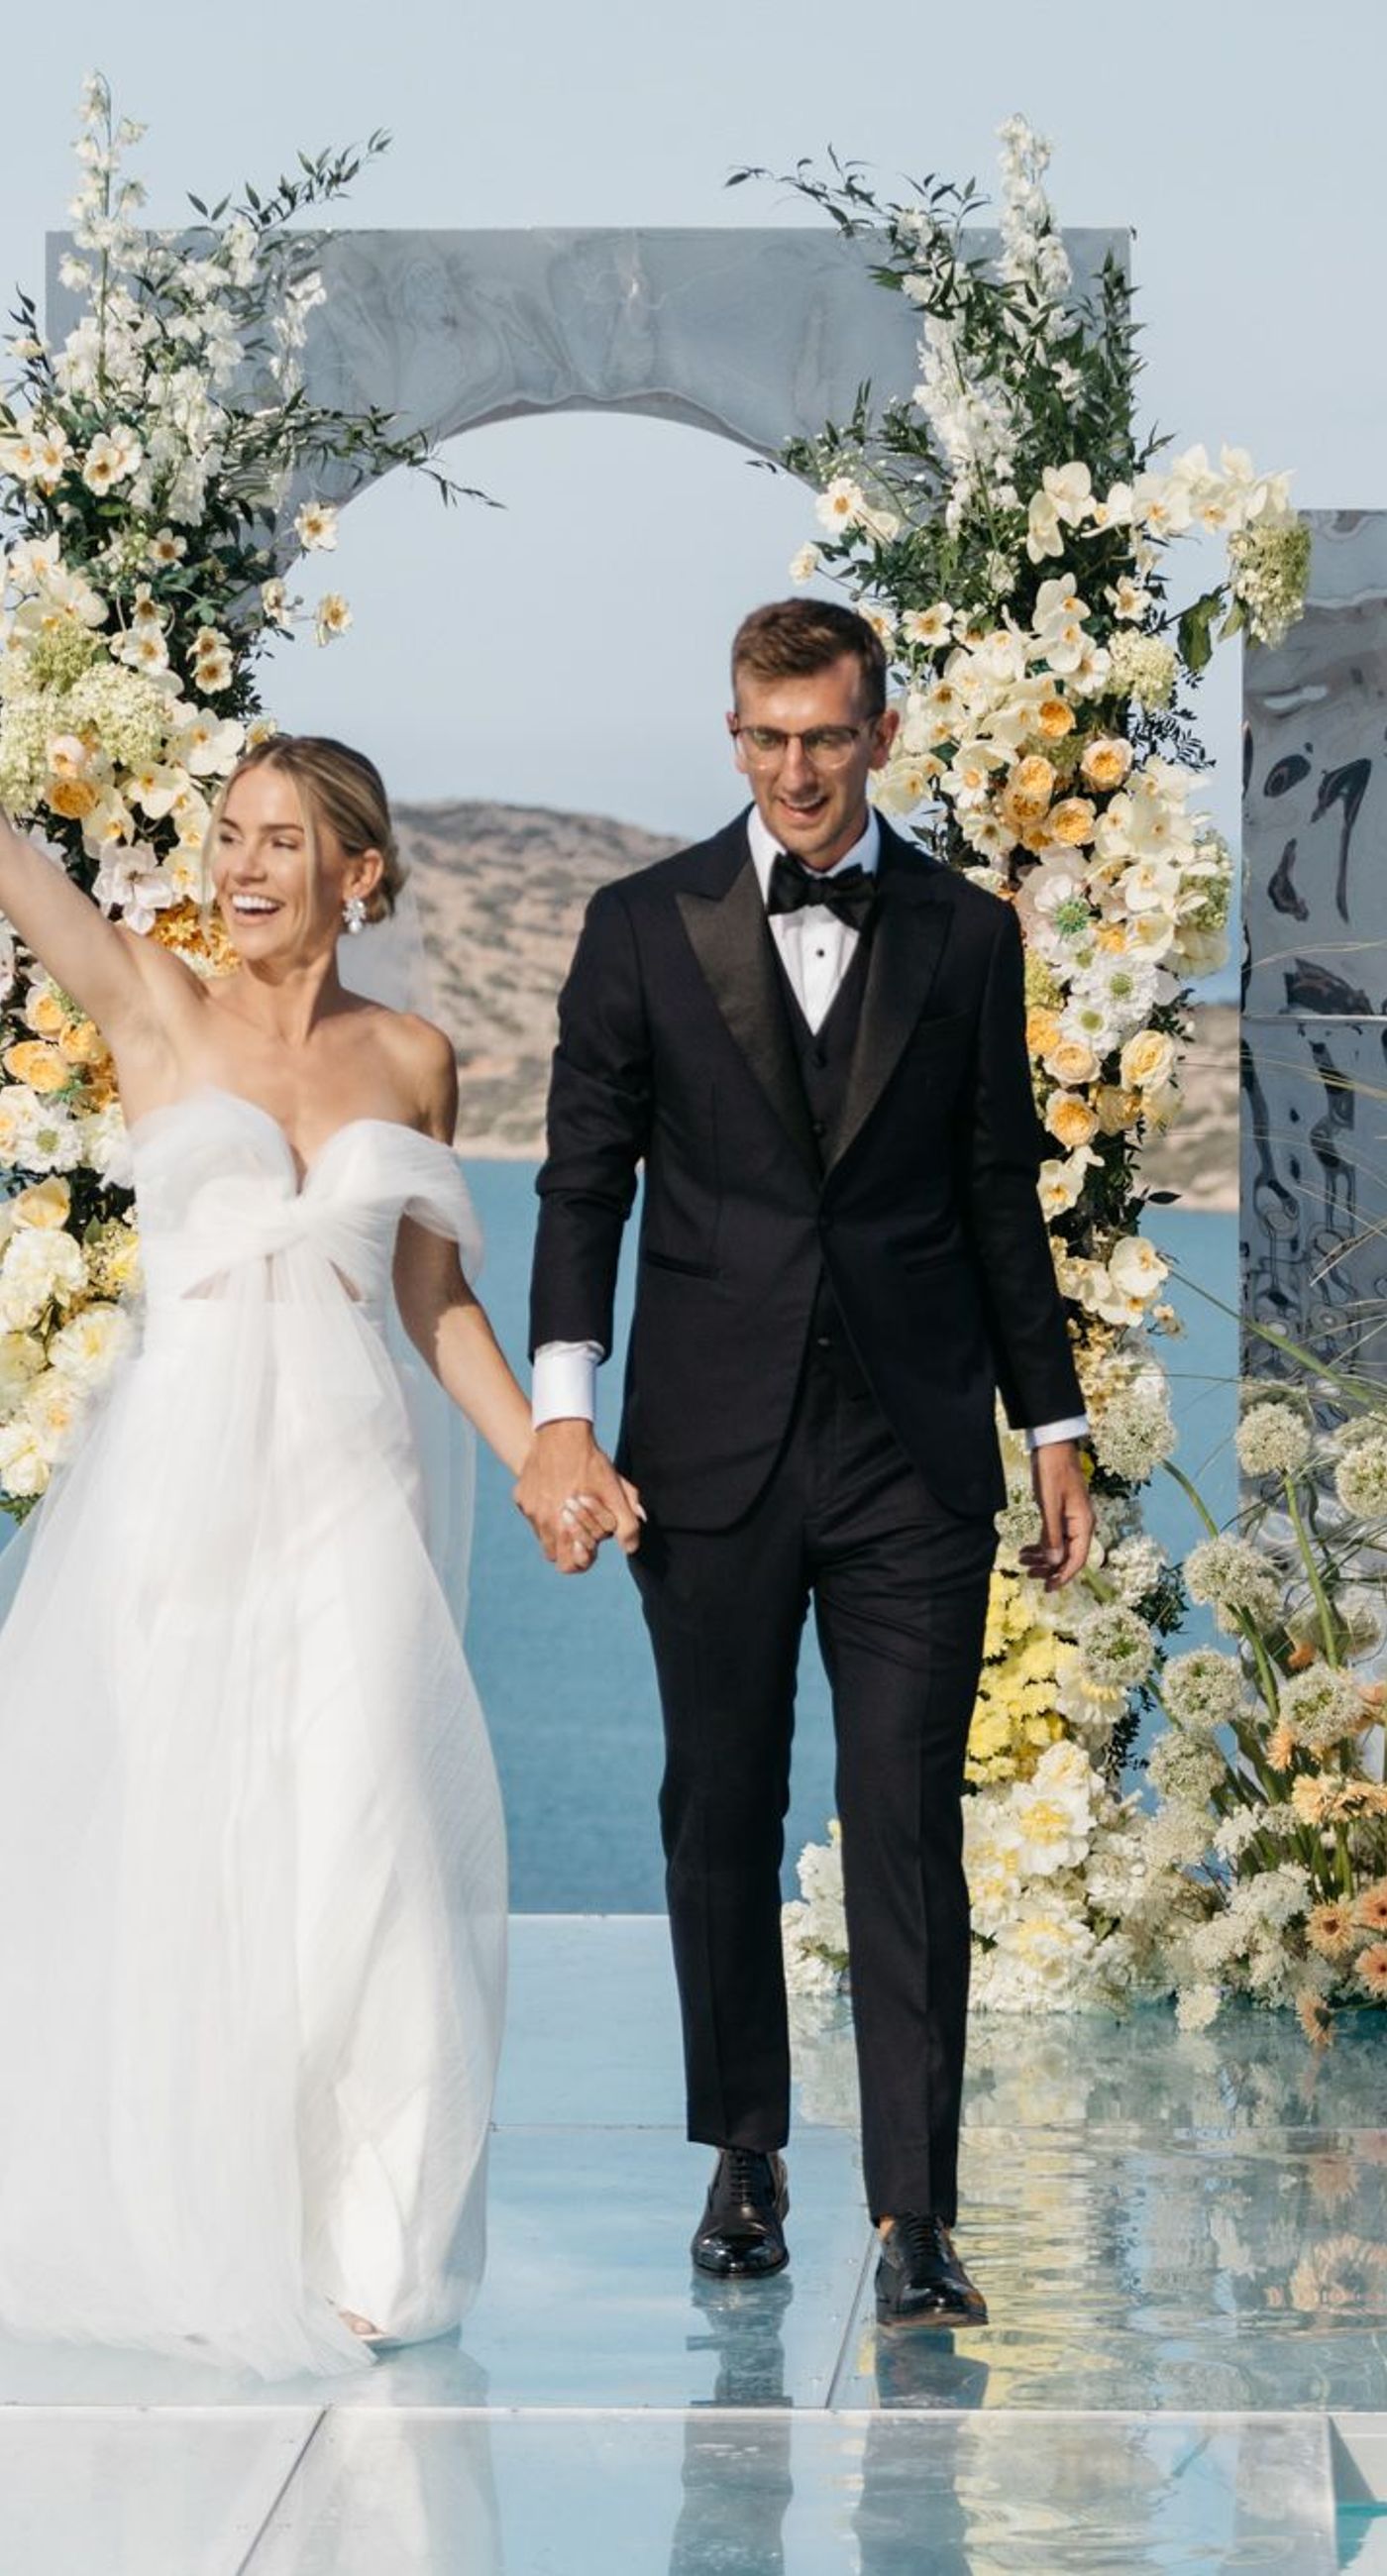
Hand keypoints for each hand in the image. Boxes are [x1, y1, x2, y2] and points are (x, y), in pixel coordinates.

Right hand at [514, 1420, 643, 1572]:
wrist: (562, 1432)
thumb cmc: (591, 1463)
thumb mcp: (615, 1493)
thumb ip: (627, 1525)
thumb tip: (630, 1548)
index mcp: (563, 1528)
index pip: (569, 1566)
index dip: (582, 1559)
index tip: (591, 1545)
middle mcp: (541, 1523)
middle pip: (554, 1554)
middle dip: (570, 1545)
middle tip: (583, 1526)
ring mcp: (529, 1509)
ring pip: (542, 1534)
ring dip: (556, 1529)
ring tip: (571, 1508)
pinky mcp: (521, 1496)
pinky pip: (532, 1513)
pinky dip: (544, 1509)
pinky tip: (557, 1491)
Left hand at [1019, 1440, 1093, 1590]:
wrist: (1052, 1446)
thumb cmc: (1052, 1472)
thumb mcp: (1049, 1505)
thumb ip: (1052, 1534)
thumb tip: (1054, 1561)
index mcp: (1083, 1524)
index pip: (1076, 1559)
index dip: (1062, 1576)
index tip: (1047, 1588)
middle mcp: (1081, 1525)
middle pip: (1068, 1556)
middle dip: (1049, 1568)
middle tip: (1028, 1574)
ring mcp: (1071, 1520)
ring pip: (1059, 1548)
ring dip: (1042, 1557)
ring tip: (1021, 1561)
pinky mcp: (1061, 1514)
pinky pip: (1054, 1537)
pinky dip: (1041, 1545)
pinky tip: (1026, 1550)